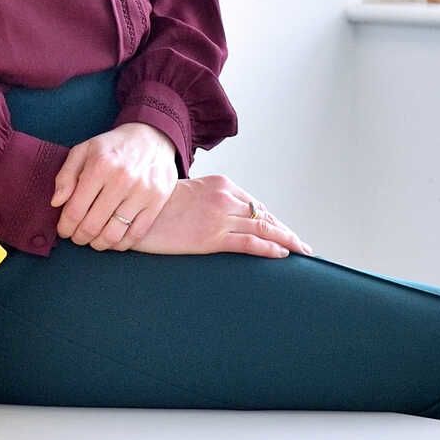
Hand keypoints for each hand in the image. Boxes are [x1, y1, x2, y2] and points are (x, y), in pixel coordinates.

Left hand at [52, 122, 179, 249]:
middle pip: (92, 225)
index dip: (65, 226)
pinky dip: (121, 243)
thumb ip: (65, 175)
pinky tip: (114, 239)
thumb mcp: (84, 150)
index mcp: (100, 166)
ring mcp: (142, 192)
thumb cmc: (113, 147)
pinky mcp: (157, 201)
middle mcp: (122, 179)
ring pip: (113, 234)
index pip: (75, 210)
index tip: (64, 230)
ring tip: (94, 240)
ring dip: (99, 244)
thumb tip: (57, 203)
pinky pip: (136, 234)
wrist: (153, 137)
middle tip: (77, 237)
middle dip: (79, 237)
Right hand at [133, 175, 306, 258]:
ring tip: (303, 251)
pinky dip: (269, 248)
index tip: (286, 232)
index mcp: (221, 185)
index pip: (255, 205)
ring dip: (287, 241)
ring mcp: (220, 217)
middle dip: (286, 231)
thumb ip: (207, 202)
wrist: (134, 210)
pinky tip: (283, 254)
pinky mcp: (212, 236)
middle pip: (265, 216)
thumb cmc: (157, 206)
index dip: (273, 220)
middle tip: (304, 245)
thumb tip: (216, 216)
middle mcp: (226, 198)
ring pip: (264, 228)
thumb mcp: (189, 195)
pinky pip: (249, 243)